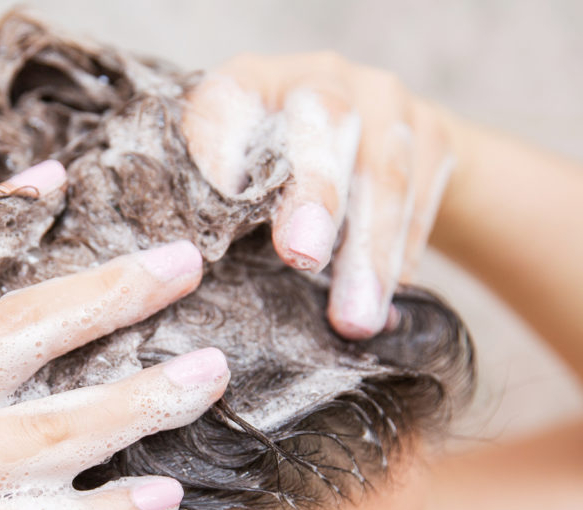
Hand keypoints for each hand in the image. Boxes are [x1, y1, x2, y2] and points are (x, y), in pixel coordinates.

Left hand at [182, 52, 454, 338]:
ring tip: (354, 318)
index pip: (231, 99)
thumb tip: (191, 266)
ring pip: (383, 174)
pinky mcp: (433, 135)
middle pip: (323, 122)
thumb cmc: (275, 175)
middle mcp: (320, 77)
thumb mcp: (234, 178)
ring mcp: (383, 100)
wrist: (372, 142)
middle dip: (314, 193)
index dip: (224, 143)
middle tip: (301, 254)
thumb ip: (217, 203)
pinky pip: (420, 201)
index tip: (223, 193)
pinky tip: (388, 304)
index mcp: (250, 82)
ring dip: (369, 253)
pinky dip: (402, 257)